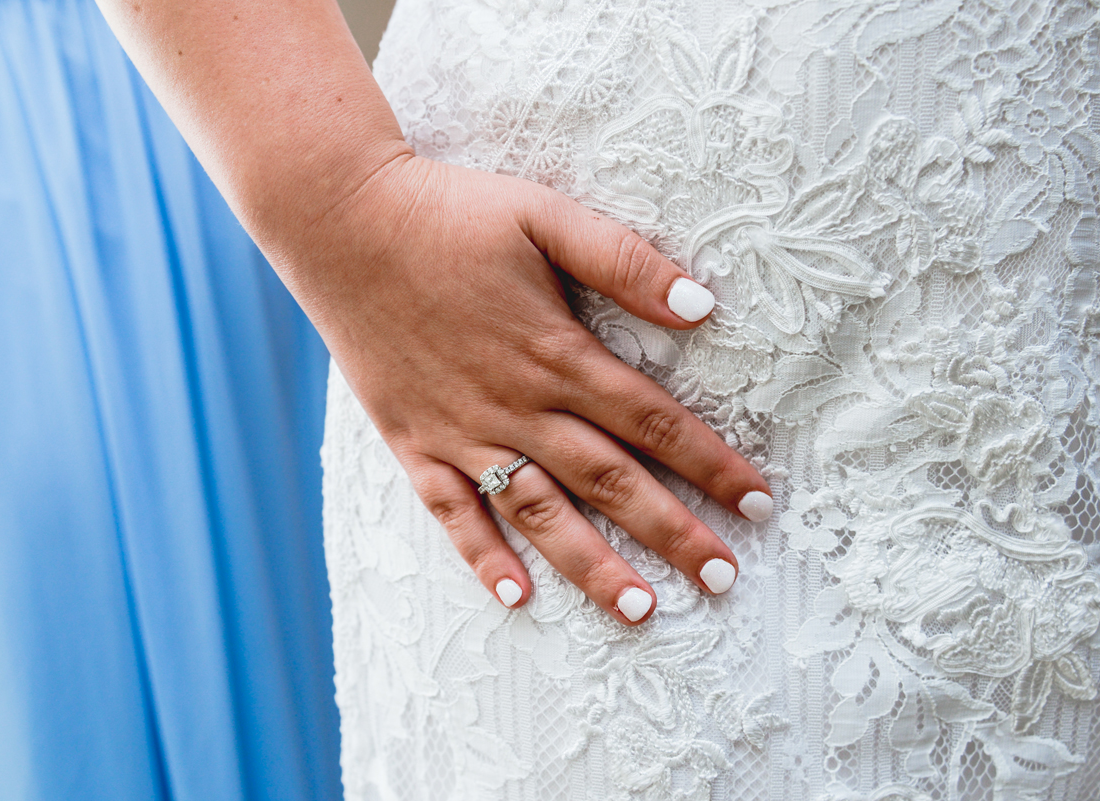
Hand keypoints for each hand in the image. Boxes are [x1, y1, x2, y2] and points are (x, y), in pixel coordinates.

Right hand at [288, 154, 771, 624]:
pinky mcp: (414, 441)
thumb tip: (701, 306)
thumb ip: (623, 260)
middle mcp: (516, 404)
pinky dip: (483, 557)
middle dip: (673, 533)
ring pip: (539, 513)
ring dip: (593, 565)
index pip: (652, 422)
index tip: (758, 503)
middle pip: (610, 481)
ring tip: (643, 611)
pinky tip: (517, 598)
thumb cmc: (450, 212)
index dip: (711, 464)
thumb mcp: (544, 215)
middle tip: (724, 578)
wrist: (341, 222)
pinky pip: (452, 512)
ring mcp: (461, 430)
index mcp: (556, 352)